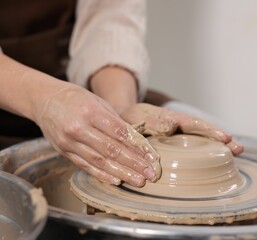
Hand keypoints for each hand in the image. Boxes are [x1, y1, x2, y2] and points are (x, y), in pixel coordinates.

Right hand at [34, 85, 159, 186]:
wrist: (45, 100)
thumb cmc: (77, 99)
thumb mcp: (99, 102)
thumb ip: (116, 121)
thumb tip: (137, 142)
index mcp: (91, 112)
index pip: (120, 133)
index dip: (138, 147)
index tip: (153, 157)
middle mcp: (79, 128)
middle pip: (112, 150)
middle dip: (134, 164)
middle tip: (150, 174)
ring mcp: (70, 142)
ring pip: (100, 161)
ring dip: (122, 173)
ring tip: (138, 181)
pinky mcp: (64, 152)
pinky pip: (85, 166)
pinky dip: (102, 175)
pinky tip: (117, 180)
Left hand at [121, 103, 243, 154]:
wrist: (120, 121)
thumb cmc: (127, 119)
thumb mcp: (136, 117)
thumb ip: (151, 122)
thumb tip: (173, 127)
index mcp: (170, 118)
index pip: (195, 124)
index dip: (210, 131)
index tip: (225, 138)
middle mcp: (178, 126)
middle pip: (204, 132)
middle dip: (222, 139)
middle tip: (239, 149)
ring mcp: (178, 136)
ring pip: (201, 141)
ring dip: (217, 147)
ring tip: (236, 153)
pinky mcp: (174, 145)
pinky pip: (192, 149)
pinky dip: (204, 155)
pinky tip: (215, 163)